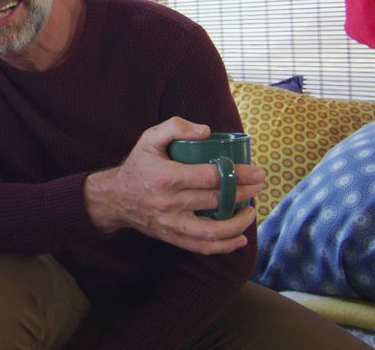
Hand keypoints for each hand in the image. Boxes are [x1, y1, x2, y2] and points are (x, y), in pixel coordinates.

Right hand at [84, 117, 265, 254]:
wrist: (115, 198)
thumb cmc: (138, 165)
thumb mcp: (149, 138)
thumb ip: (176, 127)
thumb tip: (206, 132)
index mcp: (167, 177)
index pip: (211, 177)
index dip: (239, 175)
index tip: (257, 172)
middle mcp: (169, 203)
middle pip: (216, 201)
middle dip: (244, 194)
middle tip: (259, 185)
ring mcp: (171, 224)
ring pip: (212, 231)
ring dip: (238, 223)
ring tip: (251, 211)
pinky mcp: (171, 238)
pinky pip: (202, 247)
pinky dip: (224, 246)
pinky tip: (240, 238)